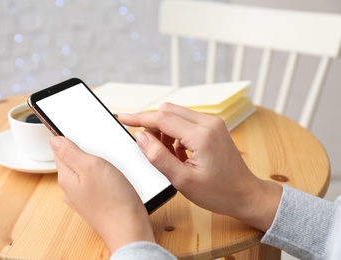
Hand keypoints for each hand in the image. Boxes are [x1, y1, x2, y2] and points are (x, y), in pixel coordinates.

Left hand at [50, 136, 154, 253]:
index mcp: (66, 177)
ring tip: (110, 163)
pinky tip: (114, 177)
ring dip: (95, 163)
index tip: (82, 133)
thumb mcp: (91, 166)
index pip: (59, 149)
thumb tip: (55, 140)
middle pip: (72, 160)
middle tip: (101, 149)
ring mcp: (83, 197)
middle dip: (84, 151)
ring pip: (85, 171)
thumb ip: (71, 152)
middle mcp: (71, 189)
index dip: (69, 138)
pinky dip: (103, 175)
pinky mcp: (96, 202)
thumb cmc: (113, 200)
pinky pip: (95, 182)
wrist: (129, 229)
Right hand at [119, 103, 281, 231]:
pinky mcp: (213, 127)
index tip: (123, 118)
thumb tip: (141, 138)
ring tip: (168, 155)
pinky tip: (178, 153)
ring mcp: (213, 123)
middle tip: (148, 147)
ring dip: (164, 130)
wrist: (245, 194)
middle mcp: (209, 123)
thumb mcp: (183, 180)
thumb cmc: (218, 192)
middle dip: (152, 125)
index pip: (162, 118)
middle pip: (168, 111)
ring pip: (177, 114)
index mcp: (202, 136)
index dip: (139, 118)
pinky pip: (186, 121)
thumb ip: (159, 156)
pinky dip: (175, 133)